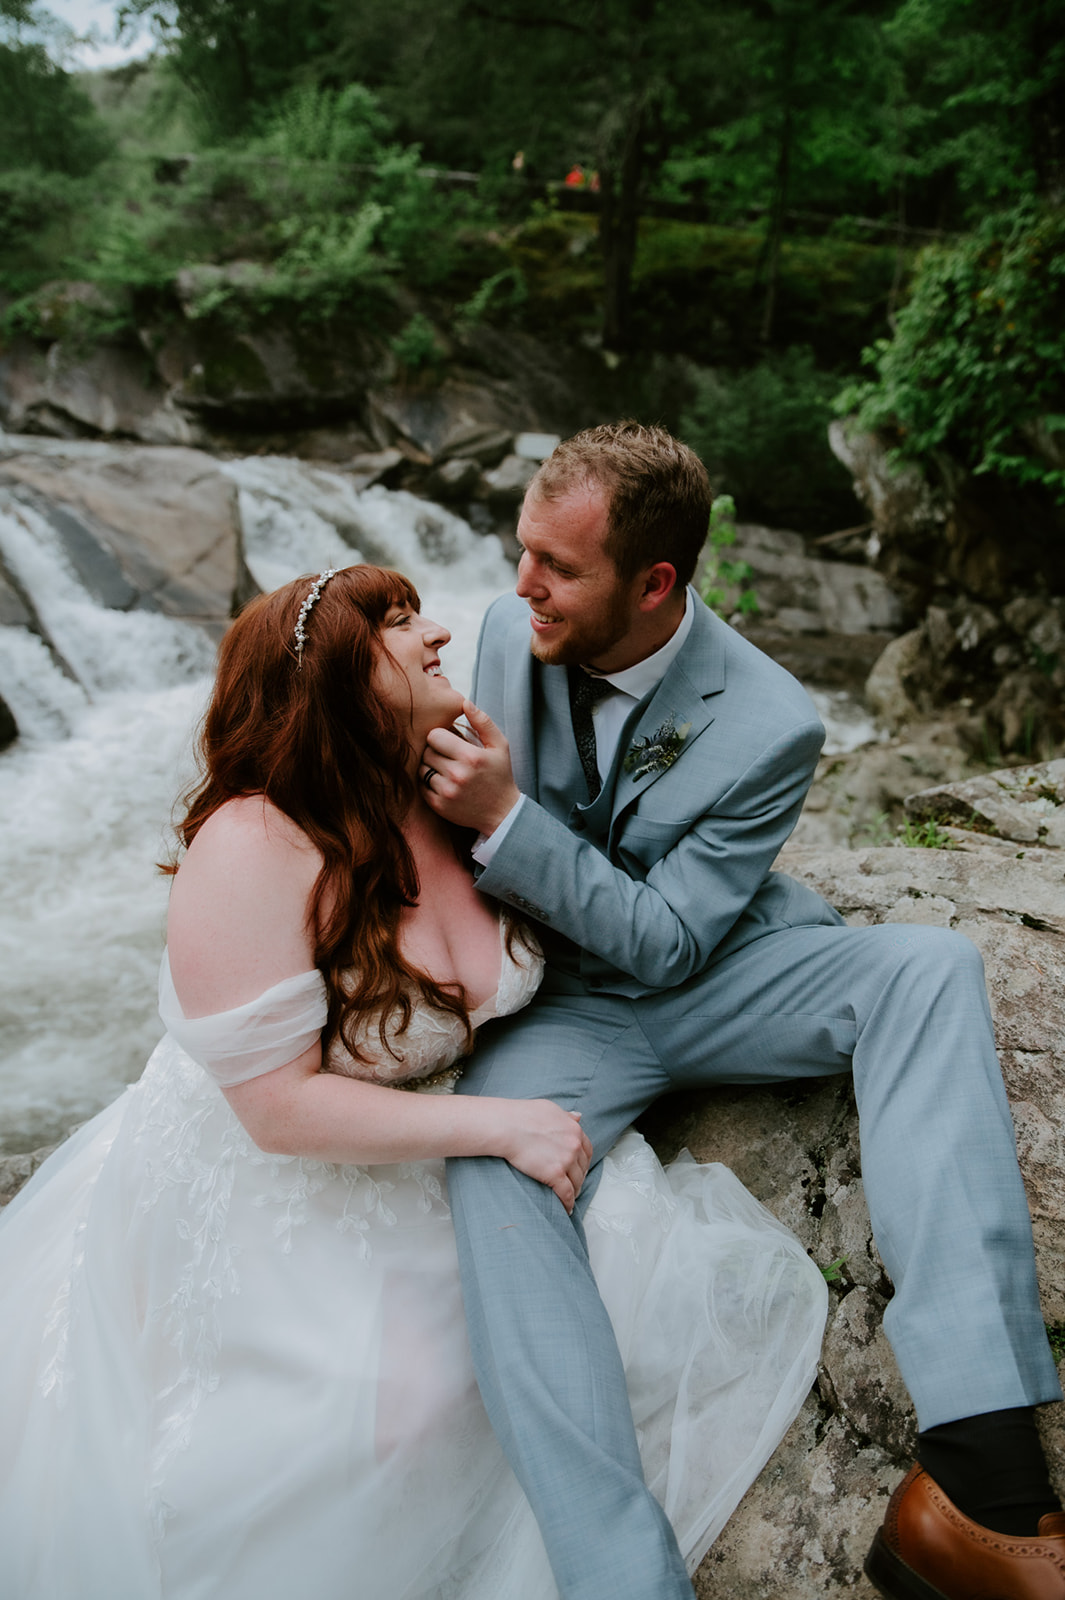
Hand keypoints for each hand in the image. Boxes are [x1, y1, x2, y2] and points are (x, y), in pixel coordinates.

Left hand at [420, 700, 520, 834]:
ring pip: (422, 768)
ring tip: (446, 769)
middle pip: (426, 752)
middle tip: (449, 756)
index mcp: (471, 757)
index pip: (434, 736)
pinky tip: (444, 782)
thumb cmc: (500, 775)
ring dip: (431, 767)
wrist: (502, 813)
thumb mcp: (500, 746)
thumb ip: (483, 722)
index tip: (450, 742)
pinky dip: (428, 783)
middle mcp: (457, 775)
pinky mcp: (439, 806)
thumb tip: (464, 702)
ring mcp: (447, 792)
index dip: (440, 736)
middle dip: (435, 751)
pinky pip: (421, 786)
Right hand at [498, 1101, 592, 1212]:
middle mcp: (574, 1145)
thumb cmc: (522, 1115)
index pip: (586, 1149)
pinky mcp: (555, 1175)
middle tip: (574, 1183)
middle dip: (579, 1176)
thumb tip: (578, 1117)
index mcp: (574, 1129)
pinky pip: (566, 1194)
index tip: (578, 1167)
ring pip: (576, 1181)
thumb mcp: (550, 1109)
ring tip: (569, 1197)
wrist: (507, 1126)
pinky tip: (566, 1209)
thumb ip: (566, 1116)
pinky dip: (568, 1203)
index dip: (583, 1160)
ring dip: (574, 1190)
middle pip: (582, 1166)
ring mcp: (566, 1160)